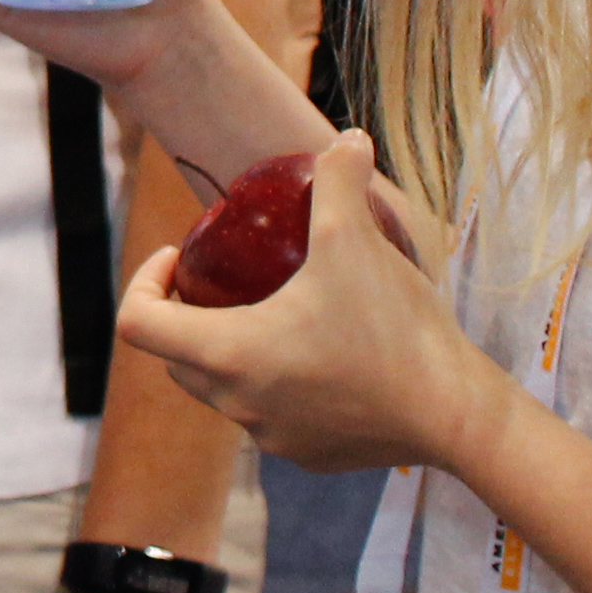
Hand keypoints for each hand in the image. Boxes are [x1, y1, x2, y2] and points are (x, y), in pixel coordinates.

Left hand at [116, 130, 486, 474]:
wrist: (455, 414)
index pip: (136, 324)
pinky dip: (278, 386)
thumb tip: (346, 138)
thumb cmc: (394, 329)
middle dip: (184, 317)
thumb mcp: (356, 240)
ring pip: (224, 391)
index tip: (178, 258)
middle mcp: (235, 404)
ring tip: (274, 313)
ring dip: (232, 352)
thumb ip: (338, 181)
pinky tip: (319, 356)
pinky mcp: (307, 455)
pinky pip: (272, 417)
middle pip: (175, 358)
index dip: (142, 283)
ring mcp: (270, 437)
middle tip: (221, 281)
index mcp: (226, 354)